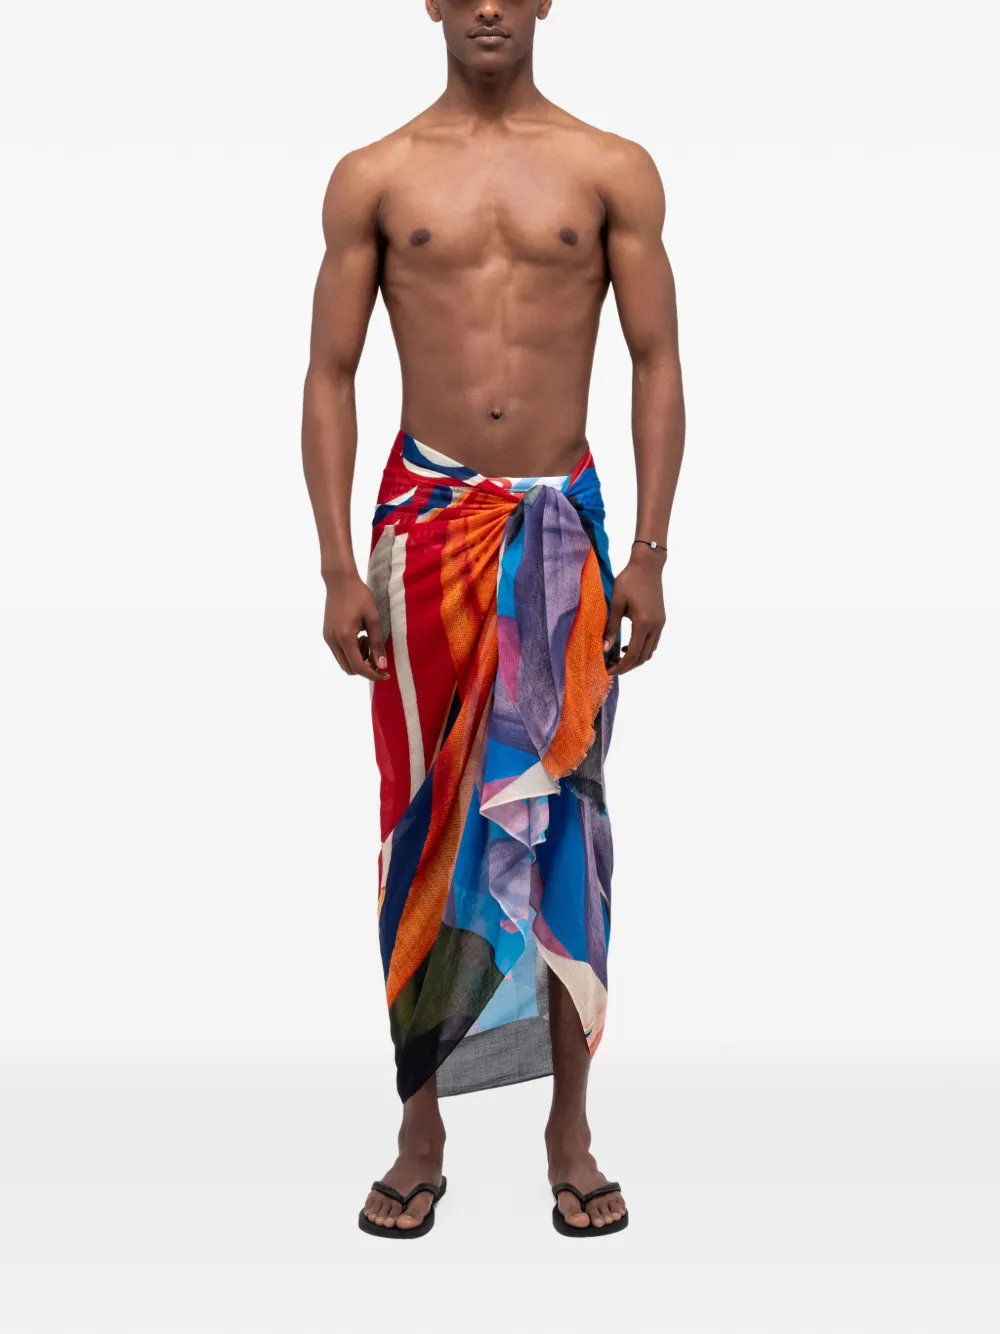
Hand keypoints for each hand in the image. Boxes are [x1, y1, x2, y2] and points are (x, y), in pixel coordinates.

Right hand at [323, 571, 389, 681]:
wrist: (340, 581)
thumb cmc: (360, 596)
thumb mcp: (373, 618)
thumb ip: (377, 643)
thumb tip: (382, 665)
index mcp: (345, 637)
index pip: (358, 667)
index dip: (373, 674)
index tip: (385, 674)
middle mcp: (333, 641)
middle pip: (349, 669)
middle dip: (365, 668)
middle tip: (378, 656)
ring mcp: (328, 638)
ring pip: (344, 662)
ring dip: (358, 659)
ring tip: (367, 641)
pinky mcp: (327, 634)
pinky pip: (339, 653)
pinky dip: (351, 652)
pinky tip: (359, 637)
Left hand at [603, 549, 665, 675]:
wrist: (647, 565)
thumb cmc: (629, 580)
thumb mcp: (616, 603)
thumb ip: (611, 627)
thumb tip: (604, 649)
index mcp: (644, 623)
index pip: (633, 654)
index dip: (621, 666)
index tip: (608, 671)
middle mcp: (655, 627)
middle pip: (643, 657)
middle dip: (627, 666)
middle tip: (611, 668)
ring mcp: (660, 624)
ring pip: (650, 651)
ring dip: (635, 659)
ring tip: (618, 659)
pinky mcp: (661, 620)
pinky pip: (653, 642)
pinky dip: (642, 649)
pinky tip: (628, 646)